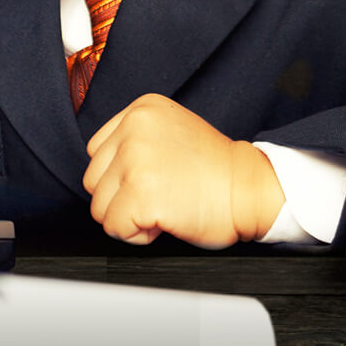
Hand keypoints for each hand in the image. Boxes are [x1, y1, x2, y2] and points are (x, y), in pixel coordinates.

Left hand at [82, 93, 284, 248]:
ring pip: (100, 206)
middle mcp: (134, 131)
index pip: (97, 150)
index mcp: (141, 110)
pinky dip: (136, 235)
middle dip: (120, 197)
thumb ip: (136, 140)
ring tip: (162, 206)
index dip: (119, 175)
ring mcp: (135, 162)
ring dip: (127, 217)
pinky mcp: (140, 195)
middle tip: (158, 196)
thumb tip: (107, 169)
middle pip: (94, 179)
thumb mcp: (172, 131)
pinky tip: (163, 221)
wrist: (251, 188)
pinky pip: (115, 227)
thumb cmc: (217, 169)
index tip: (147, 181)